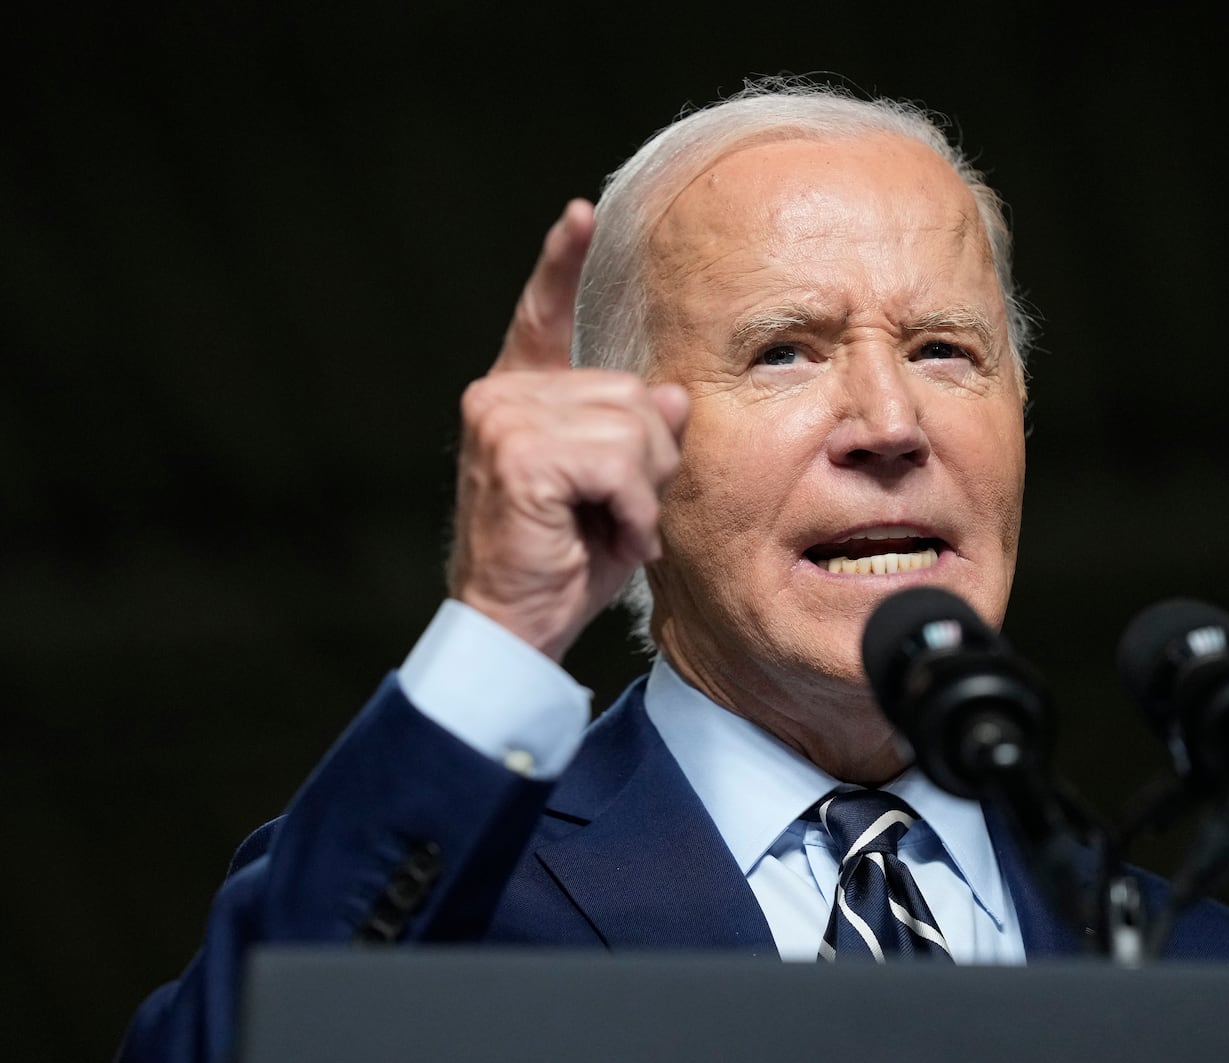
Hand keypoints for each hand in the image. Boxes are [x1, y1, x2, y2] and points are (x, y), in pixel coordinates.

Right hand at [448, 199, 689, 660]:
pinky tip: (607, 536)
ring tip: (608, 527)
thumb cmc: (563, 562)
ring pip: (634, 425)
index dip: (560, 266)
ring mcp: (503, 420)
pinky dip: (632, 508)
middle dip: (649, 460)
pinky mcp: (518, 453)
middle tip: (616, 512)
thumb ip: (641, 438)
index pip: (542, 318)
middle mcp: (501, 397)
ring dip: (642, 491)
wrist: (515, 627)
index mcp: (521, 398)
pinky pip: (620, 462)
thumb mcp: (618, 492)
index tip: (579, 215)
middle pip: (633, 392)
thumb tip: (673, 394)